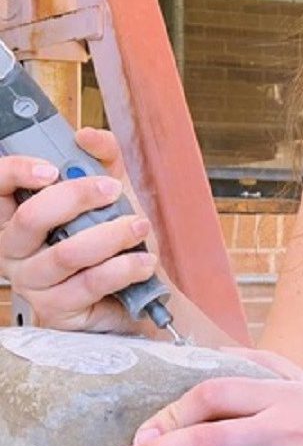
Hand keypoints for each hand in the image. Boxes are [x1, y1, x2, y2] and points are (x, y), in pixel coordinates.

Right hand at [0, 127, 156, 334]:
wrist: (139, 293)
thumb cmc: (115, 242)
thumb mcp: (110, 193)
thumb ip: (102, 157)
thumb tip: (86, 135)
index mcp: (15, 218)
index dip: (14, 172)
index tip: (53, 168)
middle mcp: (14, 250)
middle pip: (31, 217)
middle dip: (77, 197)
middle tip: (112, 189)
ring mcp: (32, 282)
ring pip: (67, 252)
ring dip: (111, 234)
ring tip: (139, 226)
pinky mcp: (57, 309)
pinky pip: (90, 283)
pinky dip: (124, 268)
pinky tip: (144, 261)